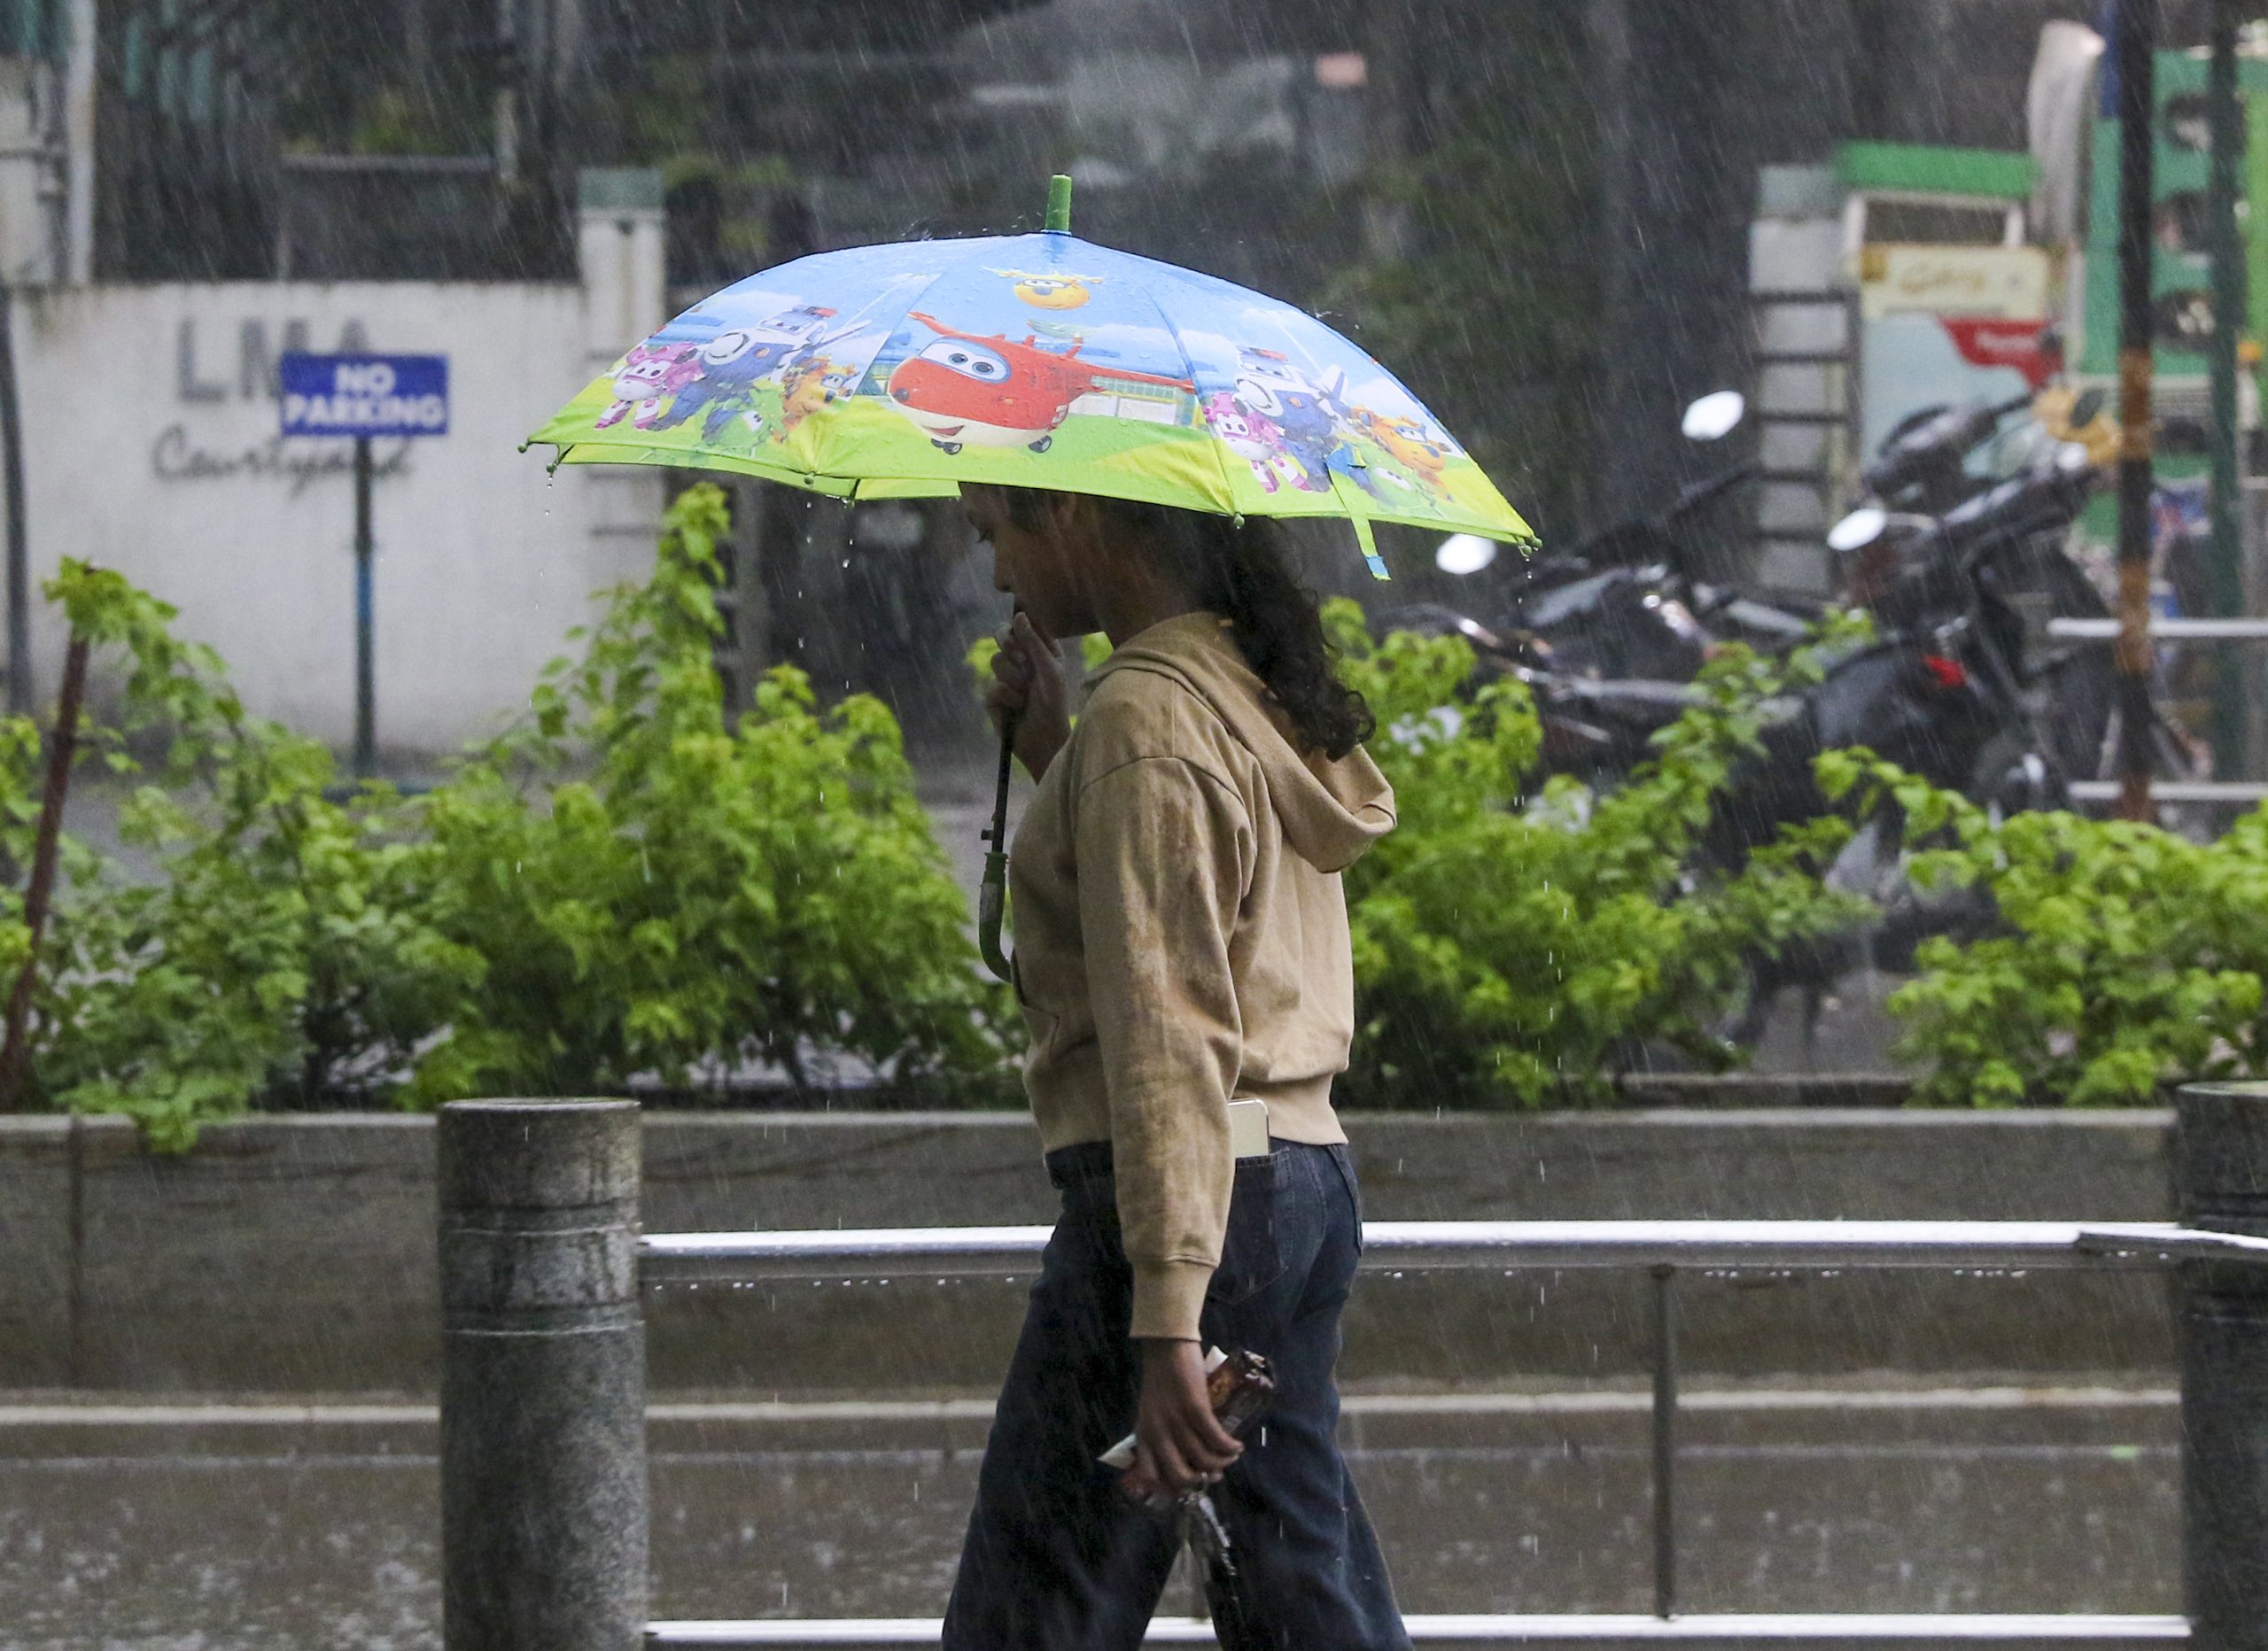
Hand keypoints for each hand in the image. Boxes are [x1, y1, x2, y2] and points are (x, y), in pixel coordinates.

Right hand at [986, 610, 1071, 781]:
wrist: (1045, 741)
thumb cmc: (1055, 705)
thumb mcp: (1049, 670)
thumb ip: (1034, 643)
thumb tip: (1018, 615)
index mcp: (1040, 649)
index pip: (1023, 624)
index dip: (1020, 624)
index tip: (1025, 628)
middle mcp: (1022, 660)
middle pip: (1001, 634)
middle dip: (1010, 646)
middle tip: (1023, 661)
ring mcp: (1006, 677)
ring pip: (995, 660)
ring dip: (1013, 678)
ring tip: (1026, 695)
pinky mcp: (994, 697)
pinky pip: (993, 686)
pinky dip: (1008, 697)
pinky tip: (1017, 709)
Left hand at [1120, 1339, 1240, 1504]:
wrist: (1166, 1346)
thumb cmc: (1161, 1378)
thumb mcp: (1151, 1411)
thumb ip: (1161, 1433)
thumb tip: (1186, 1459)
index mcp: (1144, 1434)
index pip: (1150, 1476)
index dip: (1172, 1488)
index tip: (1190, 1484)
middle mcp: (1157, 1433)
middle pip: (1180, 1476)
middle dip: (1201, 1480)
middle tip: (1214, 1473)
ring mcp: (1175, 1421)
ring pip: (1203, 1459)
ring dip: (1222, 1462)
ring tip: (1232, 1456)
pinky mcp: (1194, 1408)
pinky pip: (1216, 1438)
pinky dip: (1229, 1447)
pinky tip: (1237, 1445)